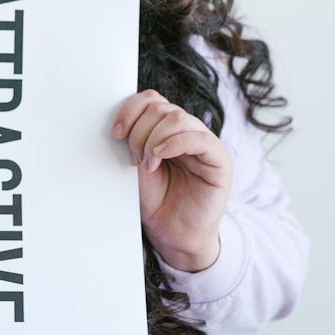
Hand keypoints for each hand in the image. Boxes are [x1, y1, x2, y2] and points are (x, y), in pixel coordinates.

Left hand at [112, 89, 232, 271]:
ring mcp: (204, 143)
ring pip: (176, 118)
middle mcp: (187, 131)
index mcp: (167, 128)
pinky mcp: (219, 159)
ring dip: (153, 140)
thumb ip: (133, 139)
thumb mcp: (137, 164)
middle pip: (160, 107)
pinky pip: (199, 138)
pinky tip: (159, 157)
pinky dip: (174, 143)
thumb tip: (119, 119)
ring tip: (147, 165)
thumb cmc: (156, 201)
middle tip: (134, 159)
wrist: (174, 235)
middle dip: (139, 131)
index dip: (130, 110)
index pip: (151, 100)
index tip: (116, 133)